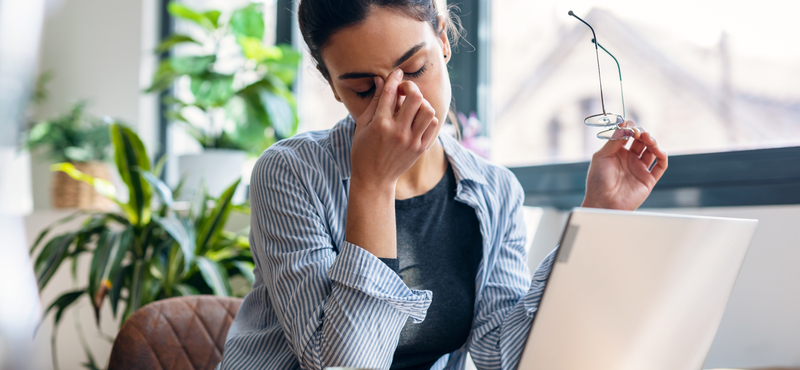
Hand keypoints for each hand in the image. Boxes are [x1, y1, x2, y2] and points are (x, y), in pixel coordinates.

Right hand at [350, 69, 438, 189]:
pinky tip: (417, 118)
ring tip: (412, 105)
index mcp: (380, 124)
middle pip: (415, 97)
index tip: (397, 73)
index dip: (395, 78)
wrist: (374, 178)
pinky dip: (427, 116)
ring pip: (428, 110)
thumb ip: (374, 101)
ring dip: (421, 102)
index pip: (391, 92)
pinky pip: (433, 124)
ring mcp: (411, 140)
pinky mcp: (420, 148)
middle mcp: (398, 131)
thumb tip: (381, 79)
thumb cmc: (363, 150)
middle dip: (410, 87)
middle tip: (405, 90)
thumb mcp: (363, 125)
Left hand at [582, 121, 667, 210]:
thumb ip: (614, 141)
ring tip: (648, 139)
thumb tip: (624, 124)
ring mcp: (639, 168)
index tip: (629, 126)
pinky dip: (663, 157)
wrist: (602, 202)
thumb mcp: (601, 156)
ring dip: (653, 142)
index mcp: (617, 152)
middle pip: (642, 140)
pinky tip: (658, 151)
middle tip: (639, 133)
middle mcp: (629, 159)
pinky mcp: (648, 179)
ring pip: (652, 150)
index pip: (629, 135)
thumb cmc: (597, 181)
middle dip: (643, 133)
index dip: (631, 128)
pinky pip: (660, 166)